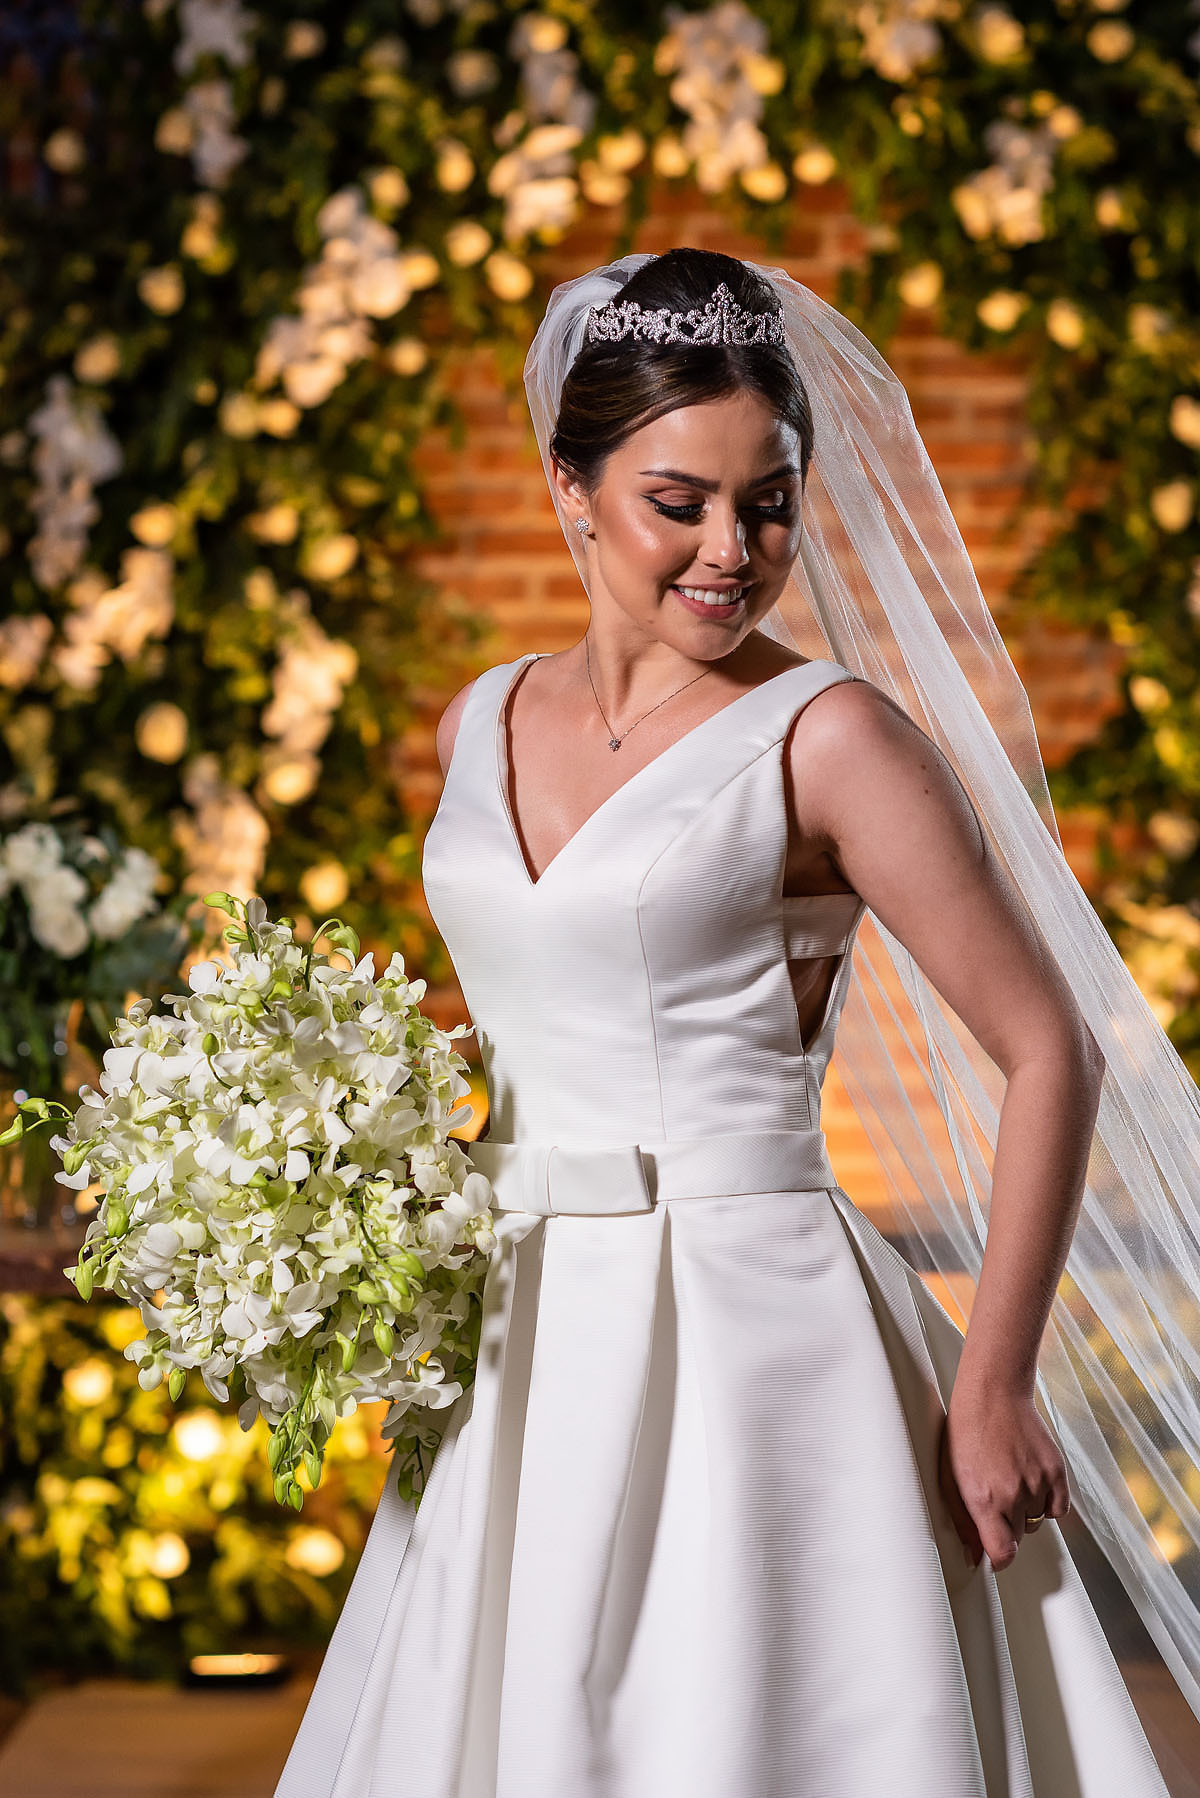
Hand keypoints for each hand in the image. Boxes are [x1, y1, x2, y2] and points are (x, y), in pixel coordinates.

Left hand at [937, 1381, 1070, 1571]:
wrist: (993, 1394)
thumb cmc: (965, 1432)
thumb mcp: (950, 1478)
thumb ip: (963, 1521)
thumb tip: (975, 1555)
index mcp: (984, 1499)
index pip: (1003, 1553)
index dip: (998, 1559)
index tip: (994, 1556)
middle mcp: (1014, 1495)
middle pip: (1018, 1537)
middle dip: (1005, 1528)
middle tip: (994, 1500)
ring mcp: (1039, 1483)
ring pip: (1036, 1522)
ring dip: (1024, 1512)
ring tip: (1010, 1481)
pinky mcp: (1057, 1471)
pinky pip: (1058, 1508)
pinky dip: (1047, 1503)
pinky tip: (1031, 1483)